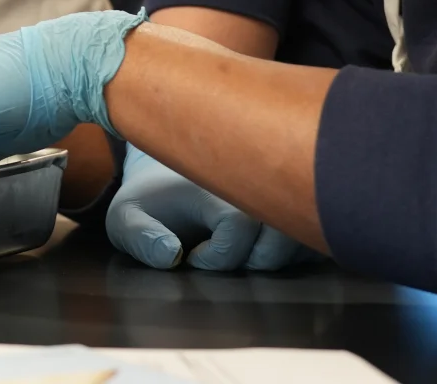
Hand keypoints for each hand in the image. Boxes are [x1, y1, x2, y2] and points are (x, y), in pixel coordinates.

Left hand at [107, 145, 312, 271]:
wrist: (171, 174)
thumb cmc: (151, 201)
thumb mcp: (126, 217)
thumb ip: (140, 236)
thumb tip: (172, 255)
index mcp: (215, 182)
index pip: (239, 226)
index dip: (218, 256)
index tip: (193, 257)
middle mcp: (255, 182)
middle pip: (283, 234)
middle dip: (258, 261)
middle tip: (228, 258)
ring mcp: (277, 193)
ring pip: (303, 237)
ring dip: (279, 258)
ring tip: (243, 253)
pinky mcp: (292, 206)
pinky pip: (311, 238)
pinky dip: (294, 254)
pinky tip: (262, 251)